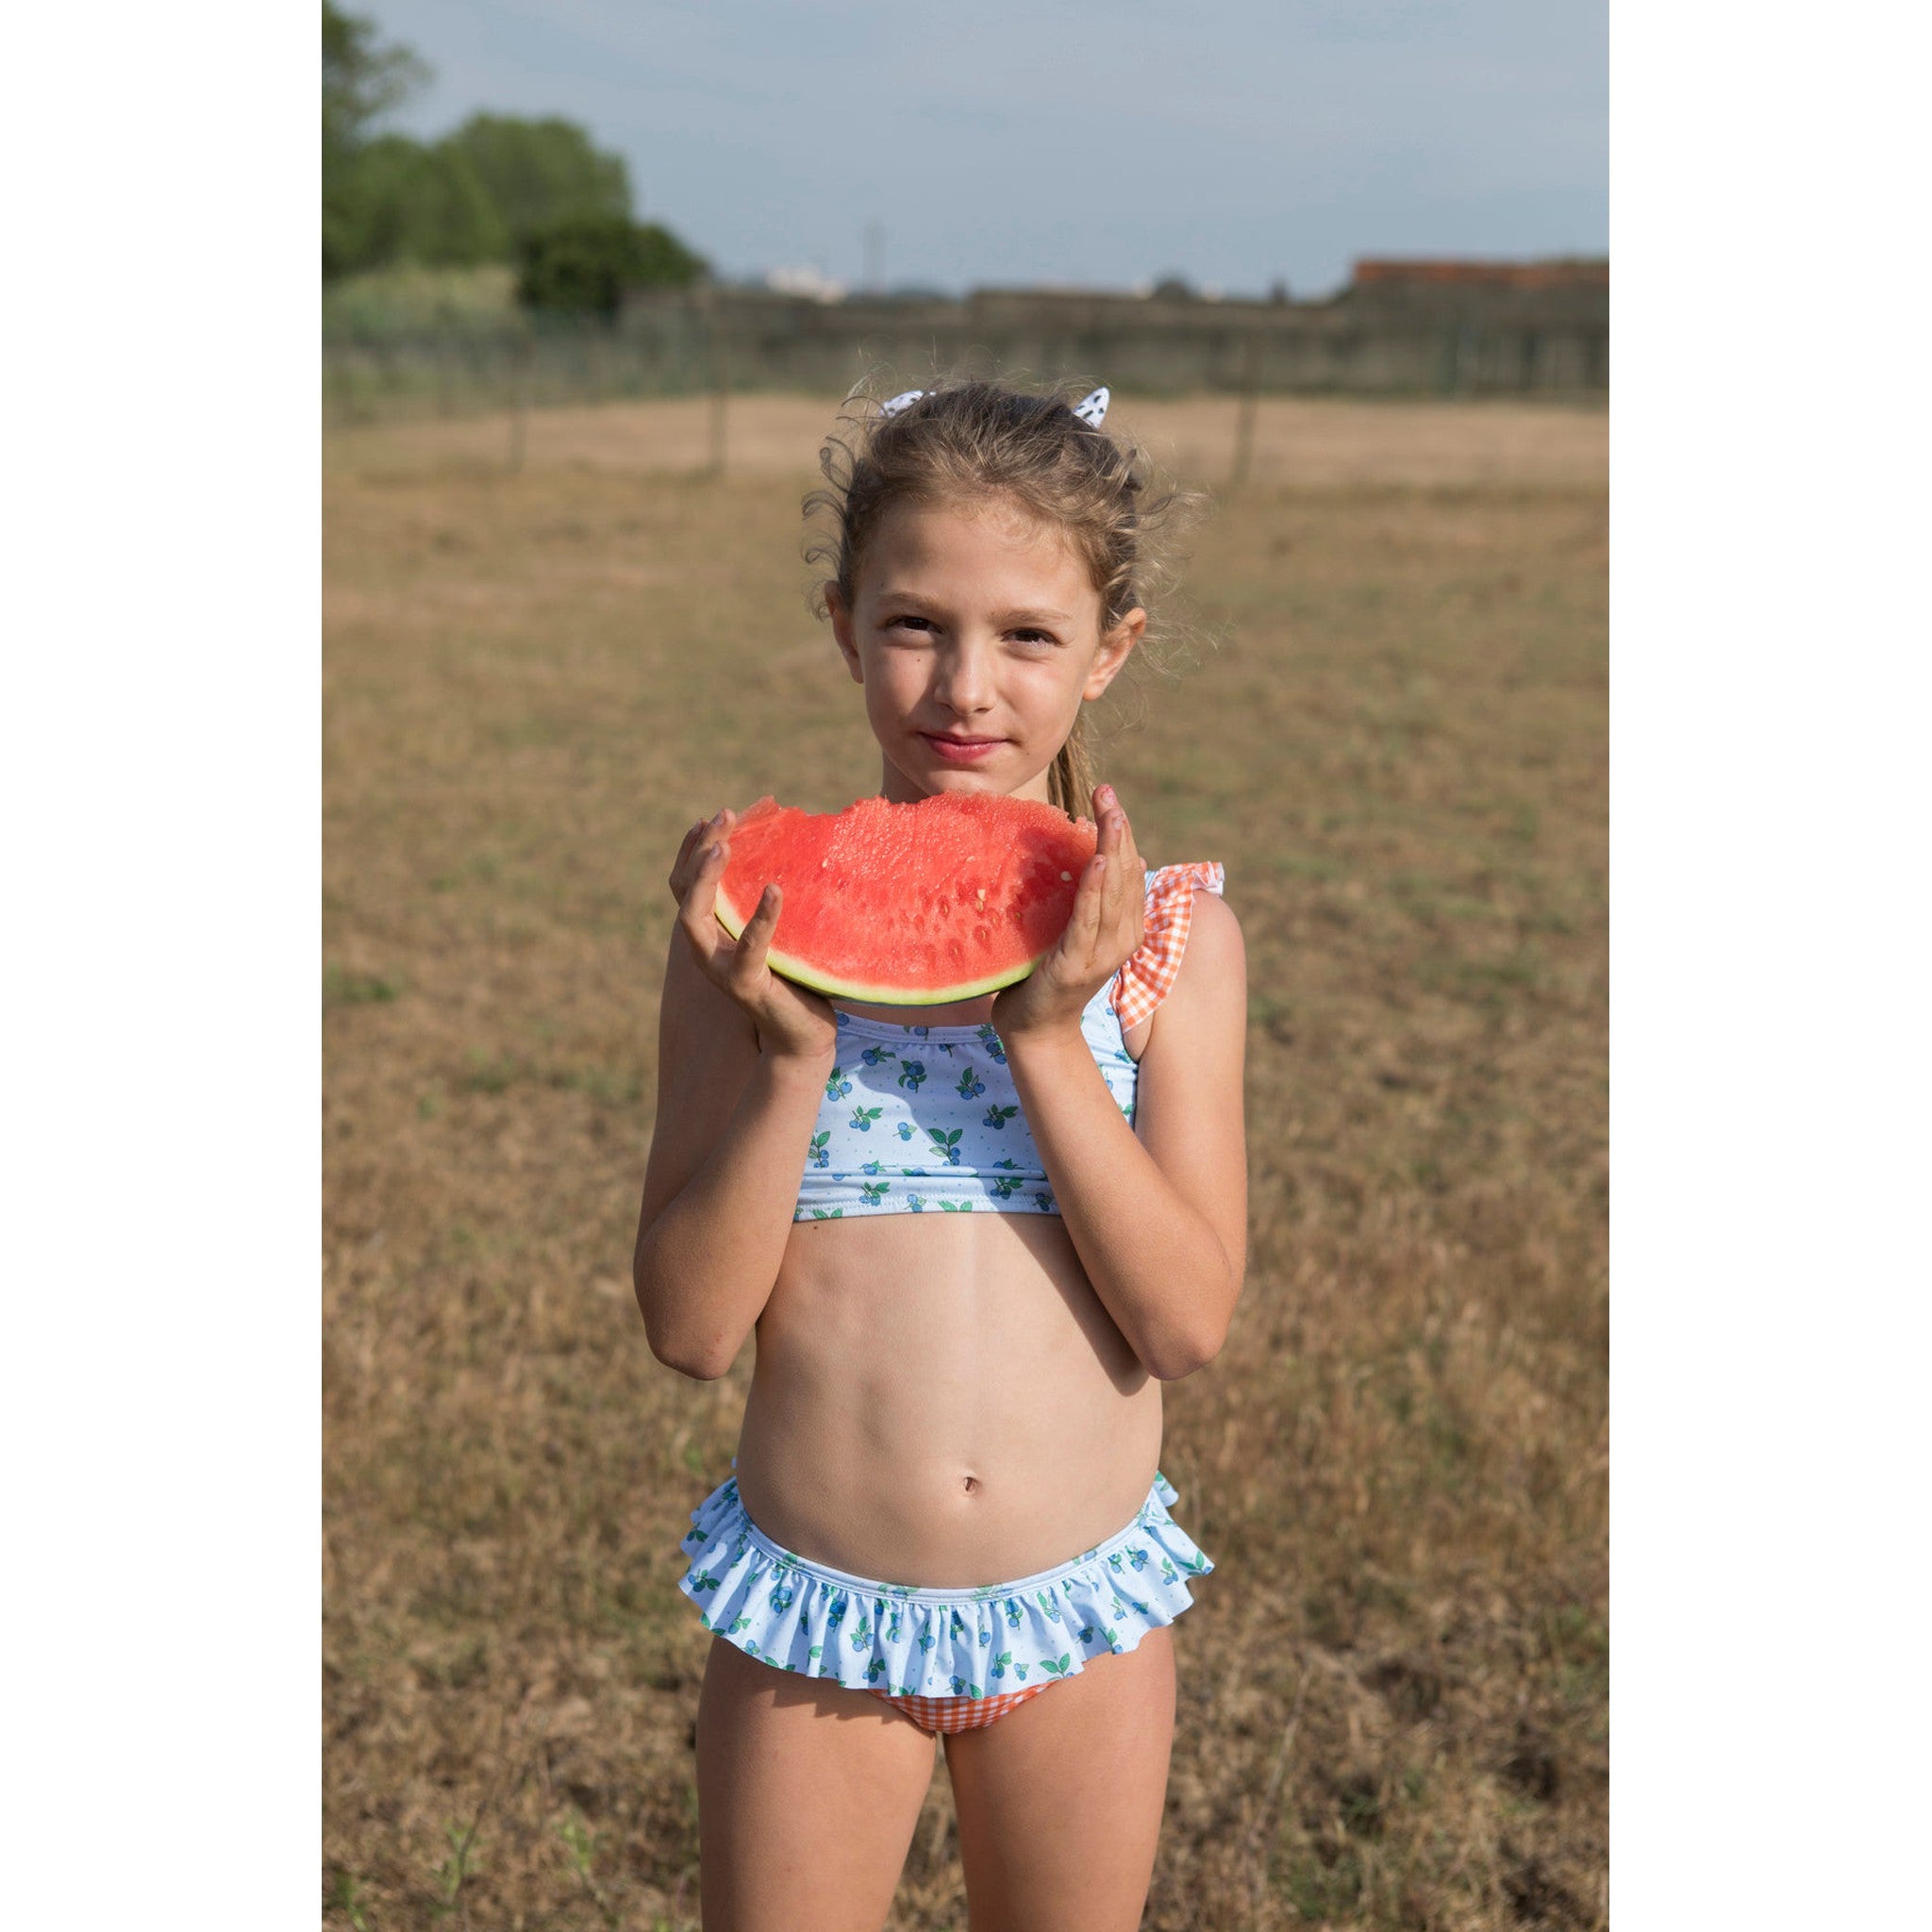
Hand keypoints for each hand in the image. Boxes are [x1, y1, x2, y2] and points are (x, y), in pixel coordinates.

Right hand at [669, 808, 839, 1063]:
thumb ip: (769, 899)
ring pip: (693, 918)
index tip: (709, 819)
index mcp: (710, 933)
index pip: (684, 885)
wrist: (802, 1034)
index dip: (690, 850)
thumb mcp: (777, 931)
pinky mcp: (746, 985)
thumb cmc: (794, 977)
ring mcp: (719, 968)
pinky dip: (761, 916)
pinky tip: (775, 890)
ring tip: (726, 847)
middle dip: (698, 850)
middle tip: (723, 816)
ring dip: (706, 878)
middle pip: (683, 892)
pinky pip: (749, 946)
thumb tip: (790, 849)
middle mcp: (705, 949)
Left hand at [991, 784, 1144, 1042]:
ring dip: (1110, 849)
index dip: (1122, 832)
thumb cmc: (1047, 973)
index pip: (1129, 870)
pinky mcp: (1076, 964)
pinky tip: (1095, 862)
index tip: (1107, 796)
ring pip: (1113, 892)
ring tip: (1109, 814)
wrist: (1035, 1028)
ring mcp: (1102, 954)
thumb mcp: (1072, 928)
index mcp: (1124, 927)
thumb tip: (1105, 857)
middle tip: (1107, 791)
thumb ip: (1090, 898)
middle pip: (1126, 874)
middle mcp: (1122, 938)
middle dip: (1118, 829)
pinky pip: (1087, 921)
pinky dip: (1094, 890)